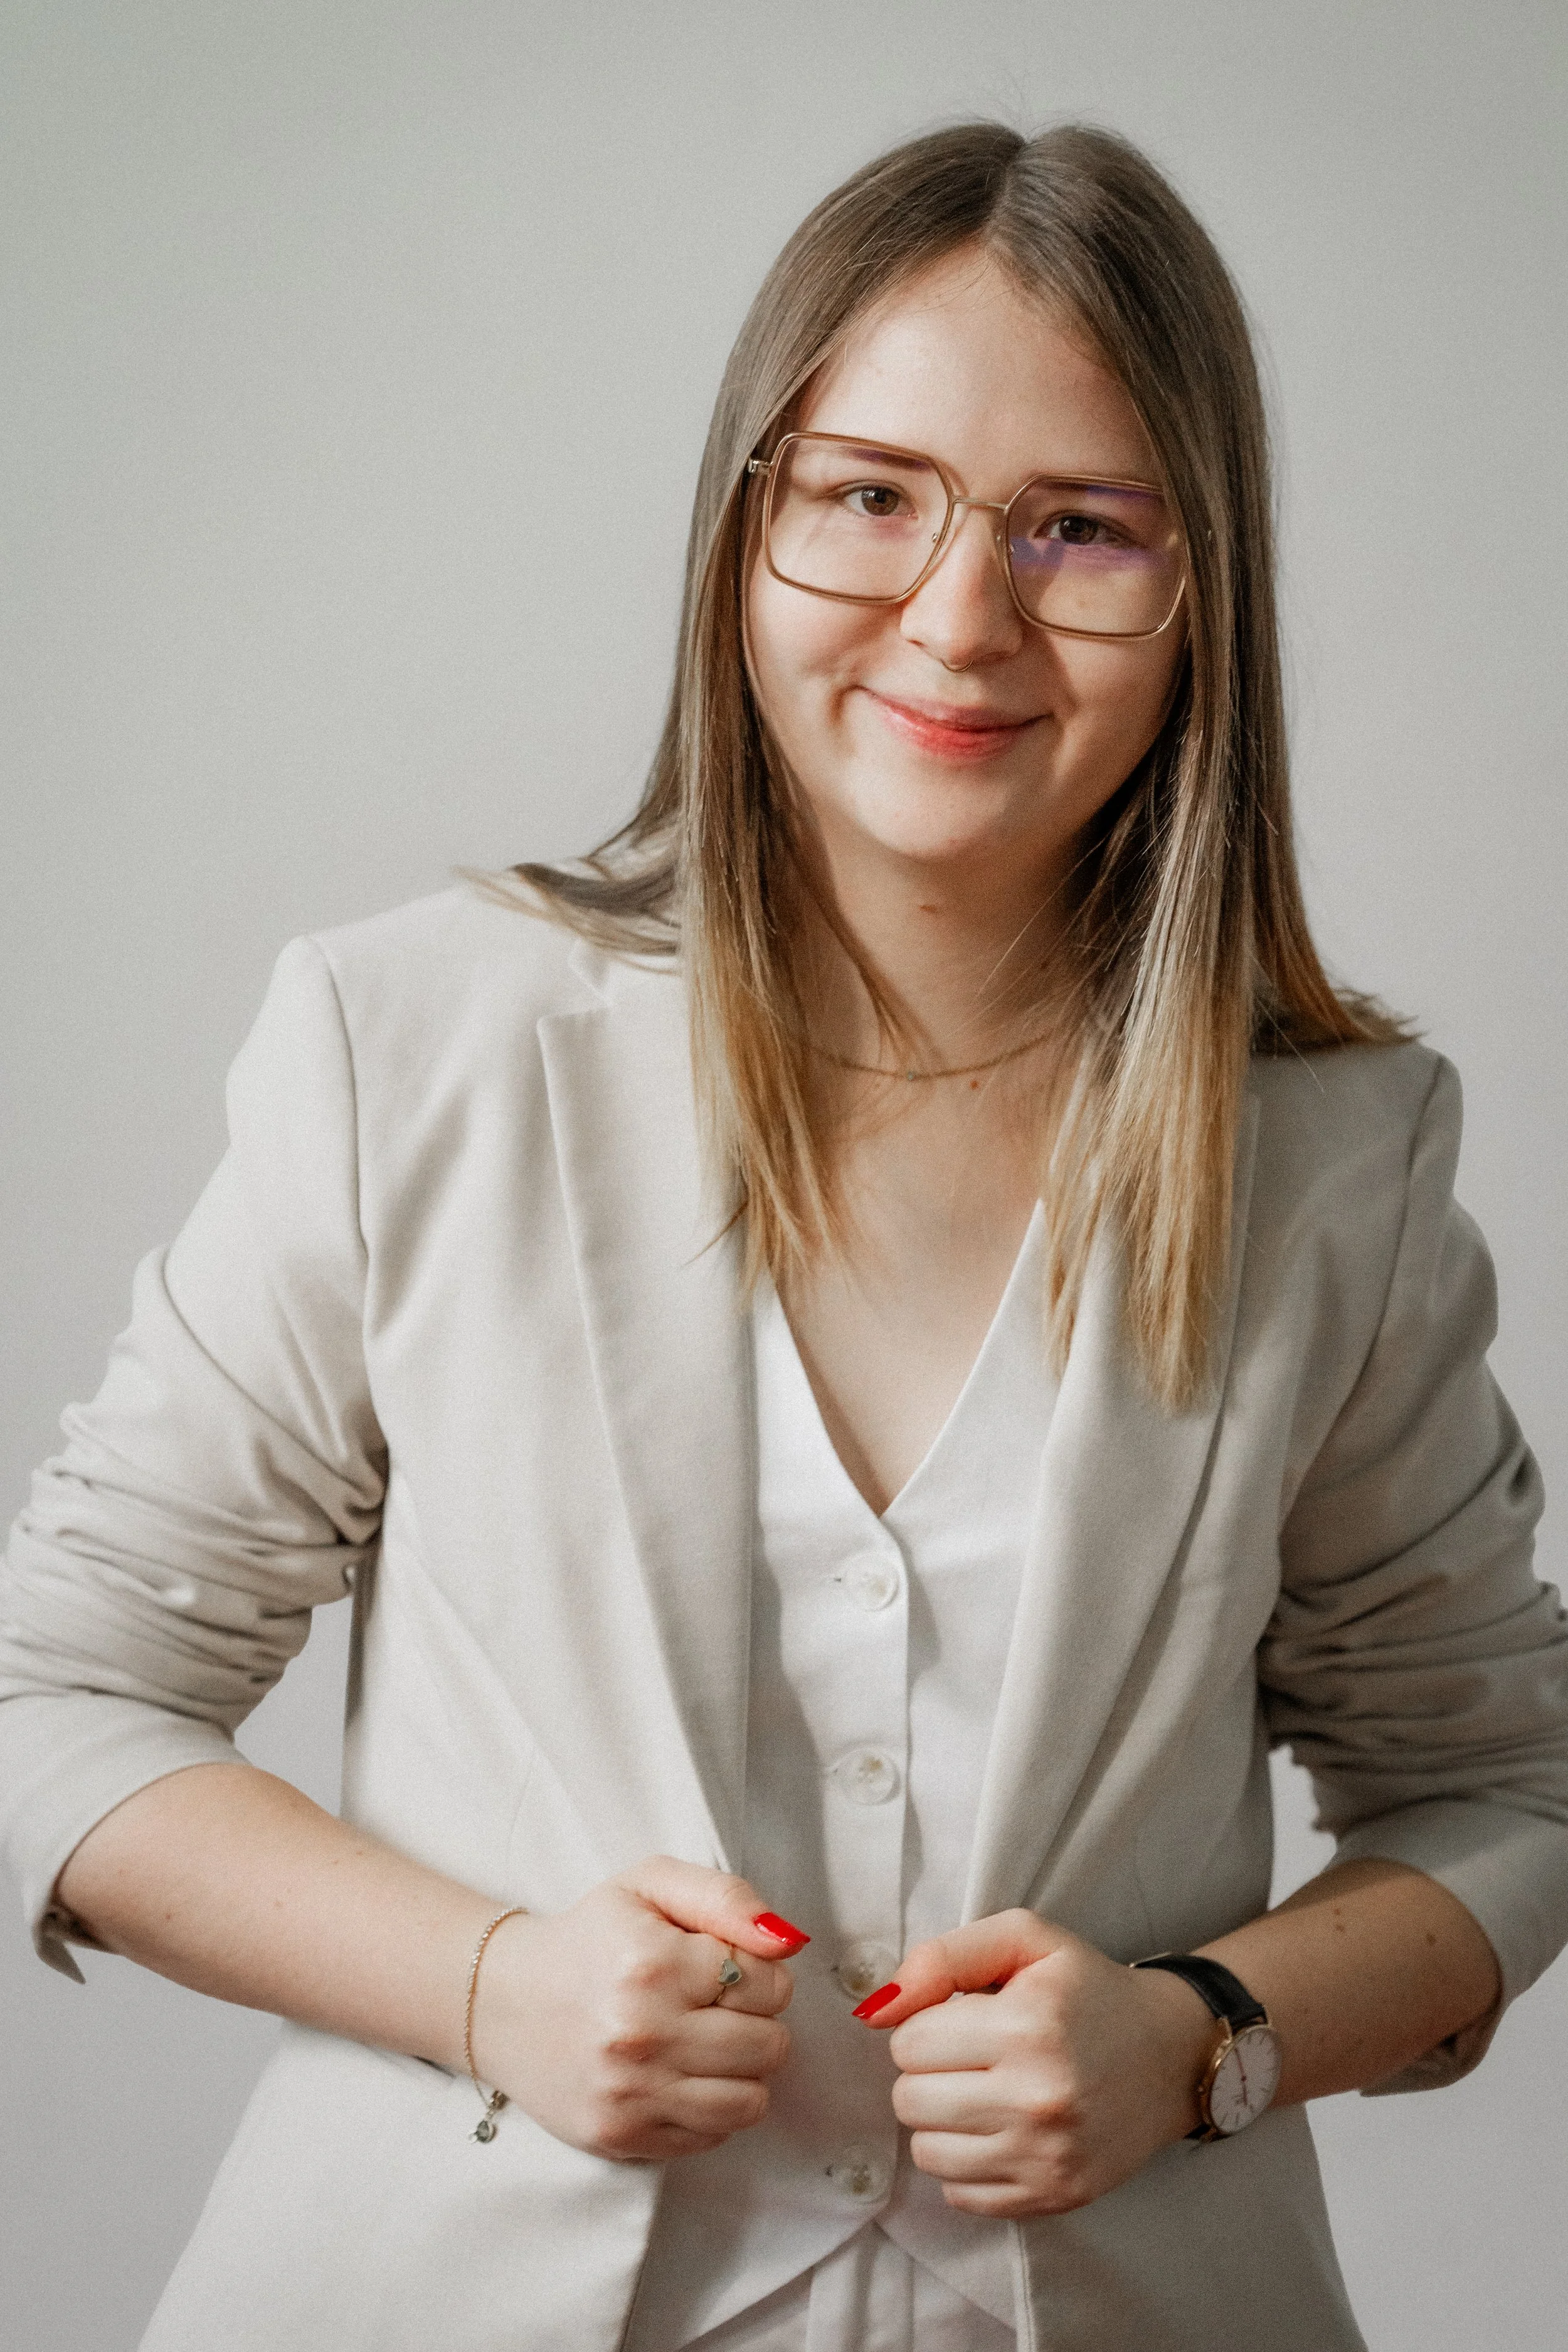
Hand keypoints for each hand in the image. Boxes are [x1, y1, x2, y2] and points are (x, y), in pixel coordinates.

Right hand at [469, 1856, 805, 2161]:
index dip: (759, 1973)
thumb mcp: (650, 1886)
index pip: (769, 1983)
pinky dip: (711, 2108)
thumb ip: (726, 1898)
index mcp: (652, 1963)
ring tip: (707, 2044)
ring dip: (742, 2072)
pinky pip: (711, 2136)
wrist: (505, 2001)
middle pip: (769, 2046)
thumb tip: (788, 1940)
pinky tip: (679, 2075)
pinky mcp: (621, 2137)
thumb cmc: (591, 1938)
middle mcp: (641, 2033)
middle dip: (756, 2022)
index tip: (724, 1969)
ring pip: (751, 2102)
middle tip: (716, 2007)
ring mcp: (630, 2093)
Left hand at [859, 1911, 1213, 2215]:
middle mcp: (1038, 2098)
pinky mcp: (1054, 2197)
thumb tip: (875, 2011)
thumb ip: (942, 1958)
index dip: (926, 2025)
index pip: (908, 2042)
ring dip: (942, 2121)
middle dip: (928, 2073)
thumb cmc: (1088, 1990)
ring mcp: (1047, 2157)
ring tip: (983, 2092)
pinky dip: (967, 2164)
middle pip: (909, 2100)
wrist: (1170, 2054)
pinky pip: (960, 2195)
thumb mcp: (1025, 1939)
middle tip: (971, 2057)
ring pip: (927, 2153)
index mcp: (1028, 2025)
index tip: (964, 2020)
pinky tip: (1000, 2131)